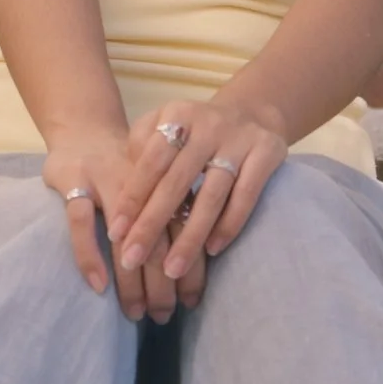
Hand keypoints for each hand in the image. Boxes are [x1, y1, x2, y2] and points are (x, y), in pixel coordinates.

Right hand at [43, 125, 197, 321]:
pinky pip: (81, 221)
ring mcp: (105, 178)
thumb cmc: (128, 170)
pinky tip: (99, 286)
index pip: (186, 231)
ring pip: (123, 235)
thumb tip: (196, 268)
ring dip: (131, 279)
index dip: (191, 268)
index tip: (191, 303)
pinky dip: (89, 254)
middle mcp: (143, 180)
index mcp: (169, 181)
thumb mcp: (159, 185)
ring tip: (135, 312)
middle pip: (159, 238)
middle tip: (162, 316)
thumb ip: (177, 214)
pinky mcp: (73, 179)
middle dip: (163, 283)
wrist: (84, 128)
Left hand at [110, 94, 290, 306]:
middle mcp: (208, 125)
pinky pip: (246, 196)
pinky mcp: (267, 153)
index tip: (115, 234)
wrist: (253, 112)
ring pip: (211, 195)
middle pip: (176, 182)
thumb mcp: (165, 124)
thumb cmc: (195, 130)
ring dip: (190, 236)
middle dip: (151, 225)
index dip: (132, 199)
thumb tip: (121, 194)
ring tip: (171, 270)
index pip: (149, 162)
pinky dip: (229, 224)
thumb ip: (140, 148)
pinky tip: (212, 250)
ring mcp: (240, 139)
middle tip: (131, 259)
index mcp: (177, 115)